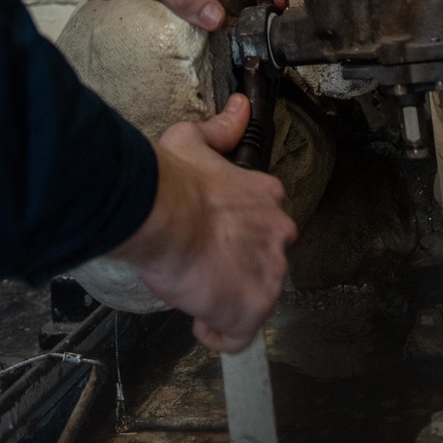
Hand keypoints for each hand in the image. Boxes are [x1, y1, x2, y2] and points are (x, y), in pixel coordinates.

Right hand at [110, 94, 296, 351]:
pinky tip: (199, 321)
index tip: (210, 237)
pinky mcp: (253, 309)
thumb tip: (240, 107)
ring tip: (196, 291)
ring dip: (229, 298)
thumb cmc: (174, 179)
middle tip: (200, 264)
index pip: (262, 223)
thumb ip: (222, 129)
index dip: (234, 233)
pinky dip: (220, 334)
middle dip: (236, 266)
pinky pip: (239, 335)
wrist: (163, 215)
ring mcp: (270, 273)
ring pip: (255, 296)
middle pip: (264, 260)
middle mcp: (280, 233)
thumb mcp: (195, 140)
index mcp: (268, 196)